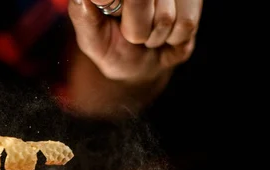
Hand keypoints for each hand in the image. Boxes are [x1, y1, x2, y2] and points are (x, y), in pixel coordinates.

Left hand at [69, 0, 202, 82]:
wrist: (142, 64)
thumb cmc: (111, 45)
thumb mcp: (90, 36)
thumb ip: (83, 13)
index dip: (111, 2)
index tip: (107, 8)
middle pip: (140, 0)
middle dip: (135, 29)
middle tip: (132, 34)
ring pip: (165, 17)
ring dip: (155, 36)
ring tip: (149, 33)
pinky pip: (186, 24)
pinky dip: (174, 38)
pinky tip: (168, 33)